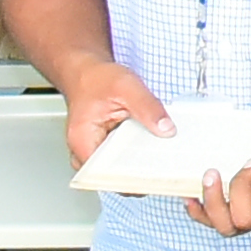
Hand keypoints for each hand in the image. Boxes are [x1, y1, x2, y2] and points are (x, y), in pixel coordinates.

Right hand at [53, 58, 175, 168]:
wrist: (86, 72)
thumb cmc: (96, 79)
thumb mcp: (126, 86)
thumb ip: (148, 108)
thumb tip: (166, 129)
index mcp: (83, 141)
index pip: (106, 175)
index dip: (131, 179)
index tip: (153, 175)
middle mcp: (84, 152)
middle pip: (114, 176)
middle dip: (139, 172)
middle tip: (163, 164)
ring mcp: (94, 152)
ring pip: (119, 170)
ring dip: (139, 164)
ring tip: (160, 156)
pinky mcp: (104, 149)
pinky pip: (122, 159)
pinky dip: (137, 154)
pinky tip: (152, 147)